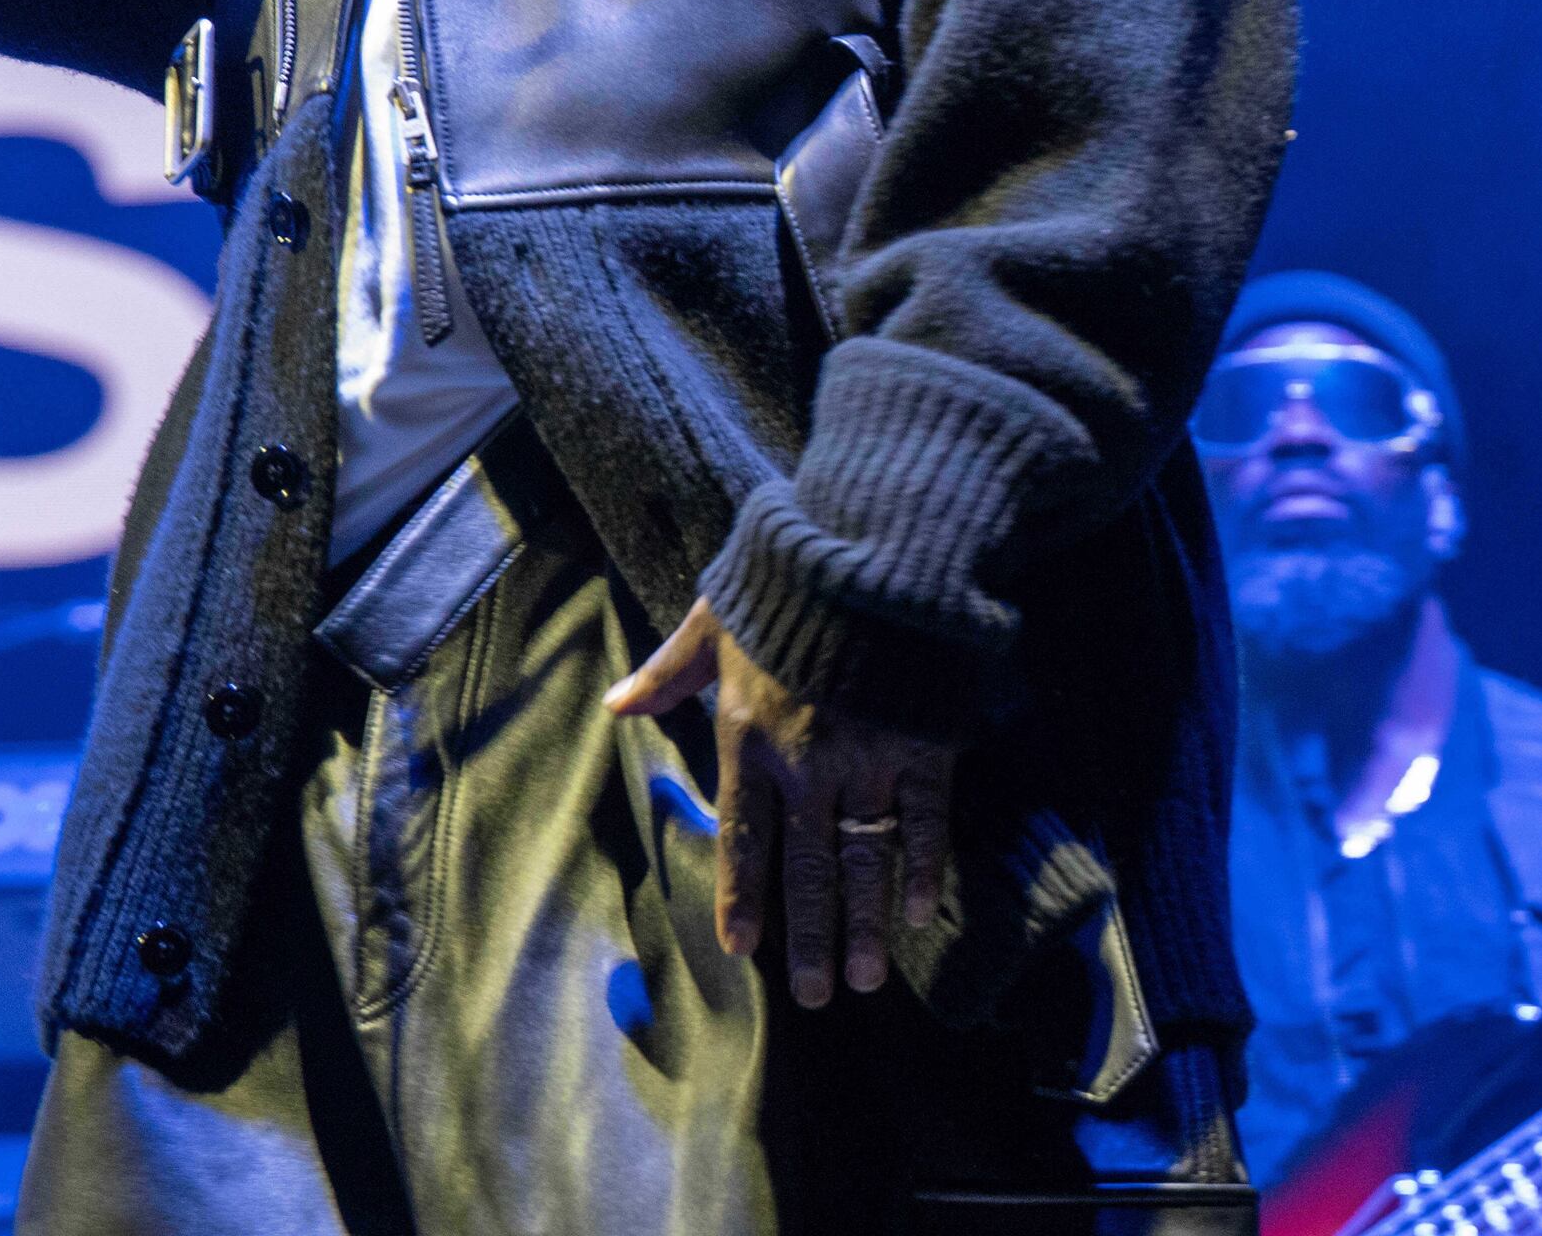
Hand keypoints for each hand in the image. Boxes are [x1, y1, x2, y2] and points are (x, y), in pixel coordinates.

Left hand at [605, 597, 955, 1007]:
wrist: (872, 545)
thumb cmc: (785, 579)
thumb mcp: (714, 619)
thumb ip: (669, 672)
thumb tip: (615, 704)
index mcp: (749, 736)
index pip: (742, 837)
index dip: (742, 896)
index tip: (743, 950)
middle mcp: (806, 762)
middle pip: (806, 868)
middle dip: (810, 938)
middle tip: (819, 997)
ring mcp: (869, 759)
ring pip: (866, 861)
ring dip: (866, 926)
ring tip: (866, 979)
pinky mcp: (925, 746)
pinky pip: (926, 822)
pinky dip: (925, 869)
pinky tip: (922, 912)